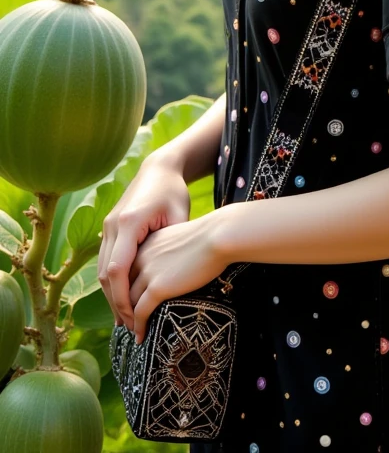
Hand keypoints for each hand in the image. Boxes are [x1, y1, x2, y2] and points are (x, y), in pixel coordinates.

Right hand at [97, 155, 190, 331]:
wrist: (159, 168)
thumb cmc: (174, 191)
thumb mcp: (179, 215)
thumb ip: (173, 245)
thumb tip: (176, 278)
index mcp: (129, 223)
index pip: (117, 270)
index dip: (122, 299)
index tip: (134, 319)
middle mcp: (112, 225)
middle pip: (105, 274)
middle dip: (116, 303)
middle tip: (130, 327)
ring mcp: (107, 226)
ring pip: (102, 269)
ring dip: (112, 295)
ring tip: (126, 318)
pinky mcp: (110, 228)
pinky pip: (106, 260)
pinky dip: (113, 281)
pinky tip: (124, 296)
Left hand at [128, 212, 228, 343]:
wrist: (218, 236)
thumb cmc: (211, 235)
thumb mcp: (182, 238)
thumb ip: (172, 250)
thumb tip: (176, 263)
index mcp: (147, 243)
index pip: (128, 269)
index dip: (125, 287)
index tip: (127, 299)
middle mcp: (142, 257)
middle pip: (123, 286)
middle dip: (123, 305)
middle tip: (125, 320)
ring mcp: (148, 272)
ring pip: (128, 302)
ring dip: (129, 319)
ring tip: (134, 331)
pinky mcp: (158, 287)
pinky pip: (141, 312)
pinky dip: (139, 326)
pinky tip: (141, 336)